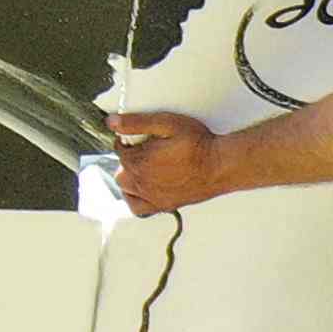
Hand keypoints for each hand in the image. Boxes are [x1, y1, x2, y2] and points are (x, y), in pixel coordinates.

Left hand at [103, 110, 224, 217]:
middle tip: (144, 150)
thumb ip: (136, 122)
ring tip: (143, 167)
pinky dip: (135, 199)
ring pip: (125, 189)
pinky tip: (143, 189)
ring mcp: (153, 196)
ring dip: (129, 178)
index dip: (127, 140)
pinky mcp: (165, 205)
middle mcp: (143, 182)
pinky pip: (138, 208)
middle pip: (121, 169)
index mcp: (140, 161)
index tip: (138, 137)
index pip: (119, 149)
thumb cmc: (198, 145)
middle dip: (128, 158)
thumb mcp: (167, 123)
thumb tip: (111, 122)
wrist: (222, 166)